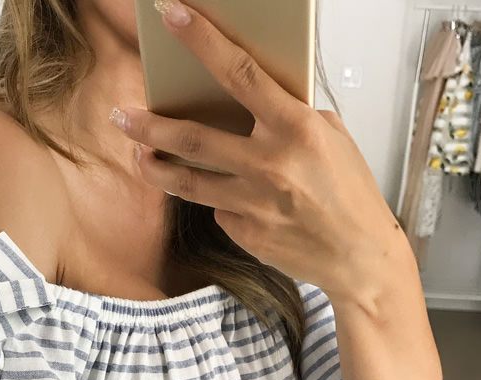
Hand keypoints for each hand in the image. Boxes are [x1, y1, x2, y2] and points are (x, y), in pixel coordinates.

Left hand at [111, 0, 403, 301]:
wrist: (358, 255)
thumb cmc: (348, 191)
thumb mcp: (330, 137)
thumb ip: (289, 116)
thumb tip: (253, 99)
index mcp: (295, 128)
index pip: (240, 74)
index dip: (202, 42)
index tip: (171, 16)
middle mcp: (269, 164)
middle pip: (193, 138)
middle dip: (150, 125)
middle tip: (121, 114)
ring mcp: (253, 203)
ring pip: (188, 182)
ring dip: (156, 166)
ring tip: (139, 152)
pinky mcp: (245, 233)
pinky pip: (218, 210)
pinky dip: (216, 200)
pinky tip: (225, 197)